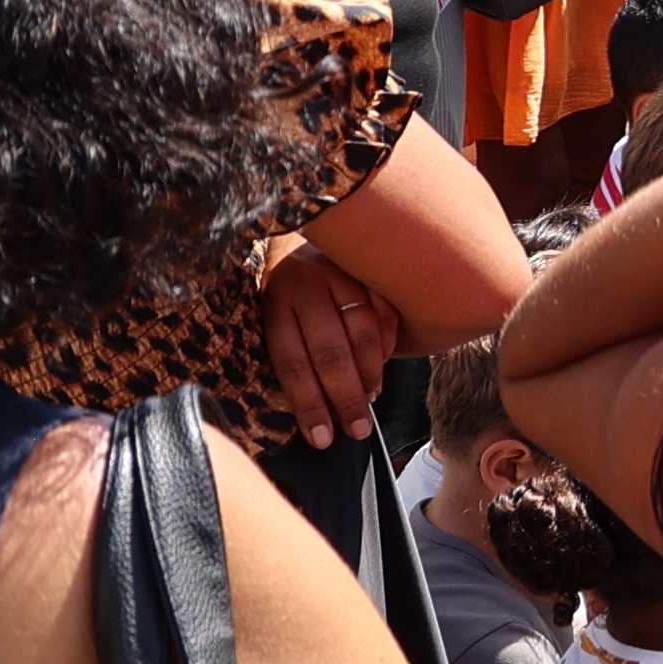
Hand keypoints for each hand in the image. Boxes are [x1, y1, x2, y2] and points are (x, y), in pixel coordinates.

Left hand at [255, 242, 403, 445]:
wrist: (304, 225)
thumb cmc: (288, 288)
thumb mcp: (275, 314)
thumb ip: (292, 352)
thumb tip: (314, 412)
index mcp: (275, 303)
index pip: (292, 364)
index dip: (308, 405)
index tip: (322, 438)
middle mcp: (305, 286)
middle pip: (330, 353)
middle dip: (346, 398)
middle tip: (357, 429)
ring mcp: (340, 273)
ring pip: (362, 335)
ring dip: (370, 375)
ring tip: (370, 400)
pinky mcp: (369, 266)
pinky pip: (385, 314)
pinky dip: (387, 344)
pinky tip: (382, 366)